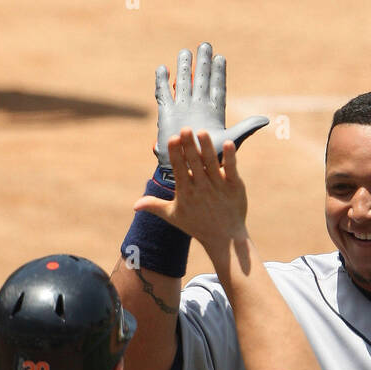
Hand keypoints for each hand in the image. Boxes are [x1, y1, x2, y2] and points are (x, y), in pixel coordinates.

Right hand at [134, 128, 247, 255]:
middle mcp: (202, 188)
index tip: (173, 139)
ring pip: (211, 163)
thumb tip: (135, 205)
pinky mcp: (234, 186)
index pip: (179, 169)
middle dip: (189, 146)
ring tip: (202, 132)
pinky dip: (230, 158)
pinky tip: (229, 143)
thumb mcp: (174, 216)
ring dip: (206, 147)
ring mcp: (218, 186)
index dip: (176, 154)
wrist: (224, 239)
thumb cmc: (197, 225)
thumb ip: (155, 206)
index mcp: (186, 192)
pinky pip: (231, 169)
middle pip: (194, 163)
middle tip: (185, 129)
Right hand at [154, 42, 268, 168]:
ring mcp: (183, 109)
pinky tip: (163, 69)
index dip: (219, 72)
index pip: (217, 87)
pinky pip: (163, 94)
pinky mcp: (167, 114)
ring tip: (185, 52)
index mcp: (214, 111)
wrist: (189, 171)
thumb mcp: (231, 141)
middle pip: (201, 80)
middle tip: (205, 46)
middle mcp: (199, 107)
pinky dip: (162, 81)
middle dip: (203, 63)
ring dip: (184, 67)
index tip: (220, 58)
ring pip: (183, 83)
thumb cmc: (212, 159)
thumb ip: (246, 128)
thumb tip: (267, 120)